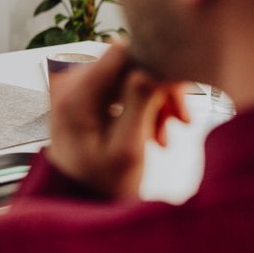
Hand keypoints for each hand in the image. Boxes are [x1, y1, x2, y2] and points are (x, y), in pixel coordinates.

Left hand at [45, 42, 189, 199]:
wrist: (80, 198)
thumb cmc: (103, 182)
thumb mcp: (127, 150)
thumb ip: (138, 105)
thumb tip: (149, 65)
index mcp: (74, 96)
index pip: (122, 53)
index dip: (155, 68)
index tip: (178, 98)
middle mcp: (70, 82)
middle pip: (127, 63)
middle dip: (158, 91)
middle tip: (183, 123)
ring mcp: (77, 84)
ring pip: (129, 73)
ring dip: (154, 101)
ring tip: (165, 137)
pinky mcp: (85, 90)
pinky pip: (121, 83)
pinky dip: (141, 103)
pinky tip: (155, 132)